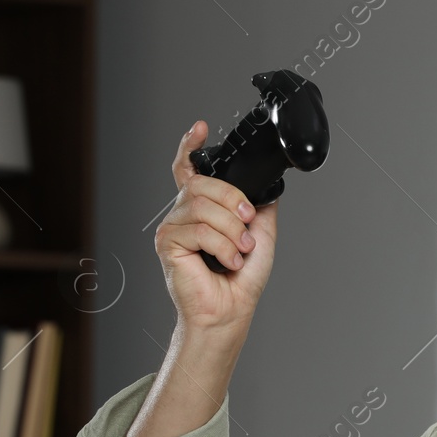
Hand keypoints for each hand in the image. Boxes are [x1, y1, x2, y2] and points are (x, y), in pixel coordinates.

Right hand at [154, 119, 278, 332]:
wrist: (231, 309)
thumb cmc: (241, 278)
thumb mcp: (260, 234)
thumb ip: (260, 207)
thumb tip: (269, 185)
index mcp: (203, 208)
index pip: (188, 170)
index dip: (190, 147)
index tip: (200, 128)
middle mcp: (184, 213)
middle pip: (203, 183)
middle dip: (233, 202)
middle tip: (248, 227)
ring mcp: (172, 227)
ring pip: (203, 207)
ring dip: (231, 230)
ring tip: (239, 251)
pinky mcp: (166, 243)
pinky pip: (198, 230)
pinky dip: (222, 246)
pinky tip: (228, 262)